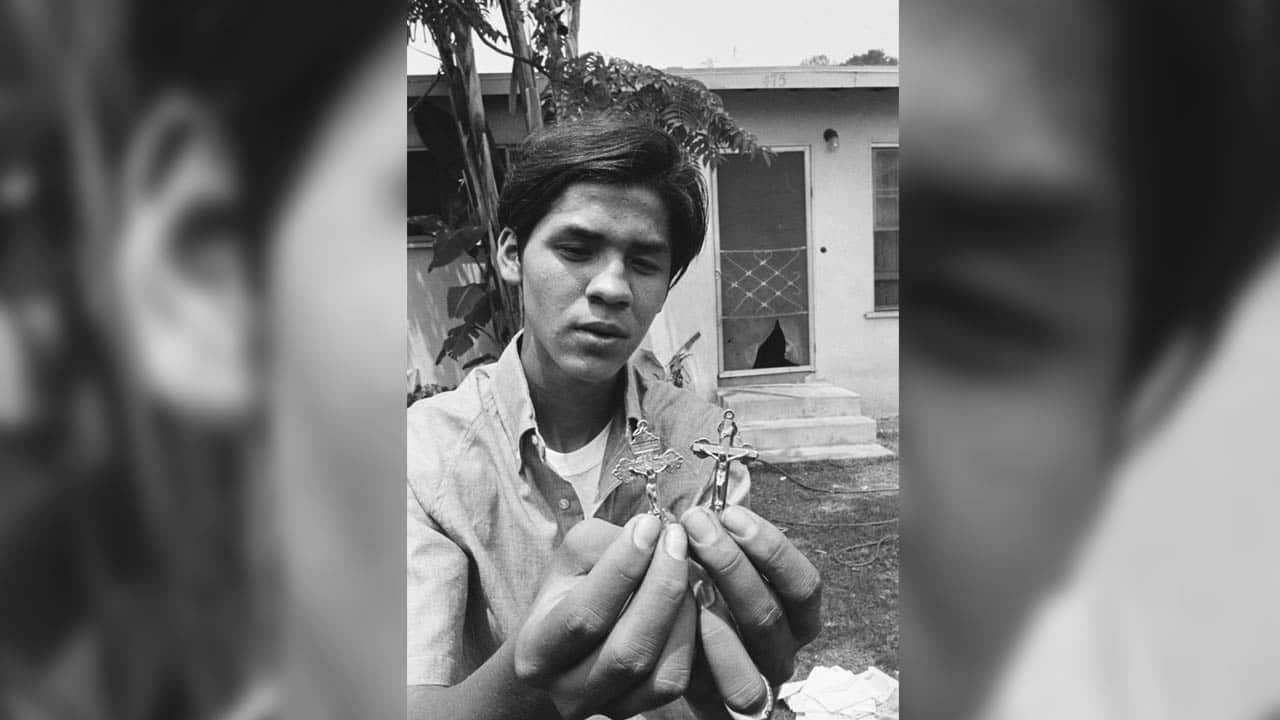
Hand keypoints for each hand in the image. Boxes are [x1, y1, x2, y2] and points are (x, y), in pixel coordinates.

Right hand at [513, 514, 696, 719]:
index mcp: (536, 650)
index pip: (584, 614)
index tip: (651, 525)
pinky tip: (693, 599)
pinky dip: (692, 637)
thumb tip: (656, 532)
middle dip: (662, 588)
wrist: (566, 643)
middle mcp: (567, 691)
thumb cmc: (571, 589)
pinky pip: (676, 680)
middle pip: (627, 651)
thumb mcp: (573, 558)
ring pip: (658, 672)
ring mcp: (606, 709)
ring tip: (688, 566)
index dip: (623, 568)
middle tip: (679, 540)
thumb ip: (607, 542)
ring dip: (682, 613)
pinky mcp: (639, 712)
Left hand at [680, 505, 822, 709]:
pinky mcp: (718, 704)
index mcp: (797, 614)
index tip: (731, 514)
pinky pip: (712, 691)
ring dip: (709, 616)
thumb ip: (724, 538)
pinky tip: (672, 622)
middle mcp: (782, 651)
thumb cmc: (702, 581)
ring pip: (746, 657)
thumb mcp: (721, 556)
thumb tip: (708, 511)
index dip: (770, 548)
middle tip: (694, 530)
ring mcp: (752, 681)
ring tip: (682, 576)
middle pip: (768, 616)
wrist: (667, 634)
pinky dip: (693, 659)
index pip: (803, 586)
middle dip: (728, 566)